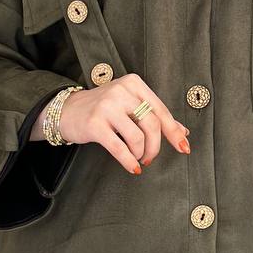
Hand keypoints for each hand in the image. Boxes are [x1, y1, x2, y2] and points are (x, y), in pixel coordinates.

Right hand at [54, 73, 190, 173]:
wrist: (68, 110)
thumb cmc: (105, 109)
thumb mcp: (130, 105)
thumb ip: (155, 116)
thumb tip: (183, 131)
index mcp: (134, 84)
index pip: (161, 110)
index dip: (174, 132)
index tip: (184, 147)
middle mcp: (121, 91)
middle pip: (152, 124)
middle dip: (156, 146)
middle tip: (150, 157)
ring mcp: (107, 106)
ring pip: (137, 136)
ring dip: (141, 153)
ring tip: (137, 158)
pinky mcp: (94, 124)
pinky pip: (118, 147)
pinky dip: (128, 161)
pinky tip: (132, 168)